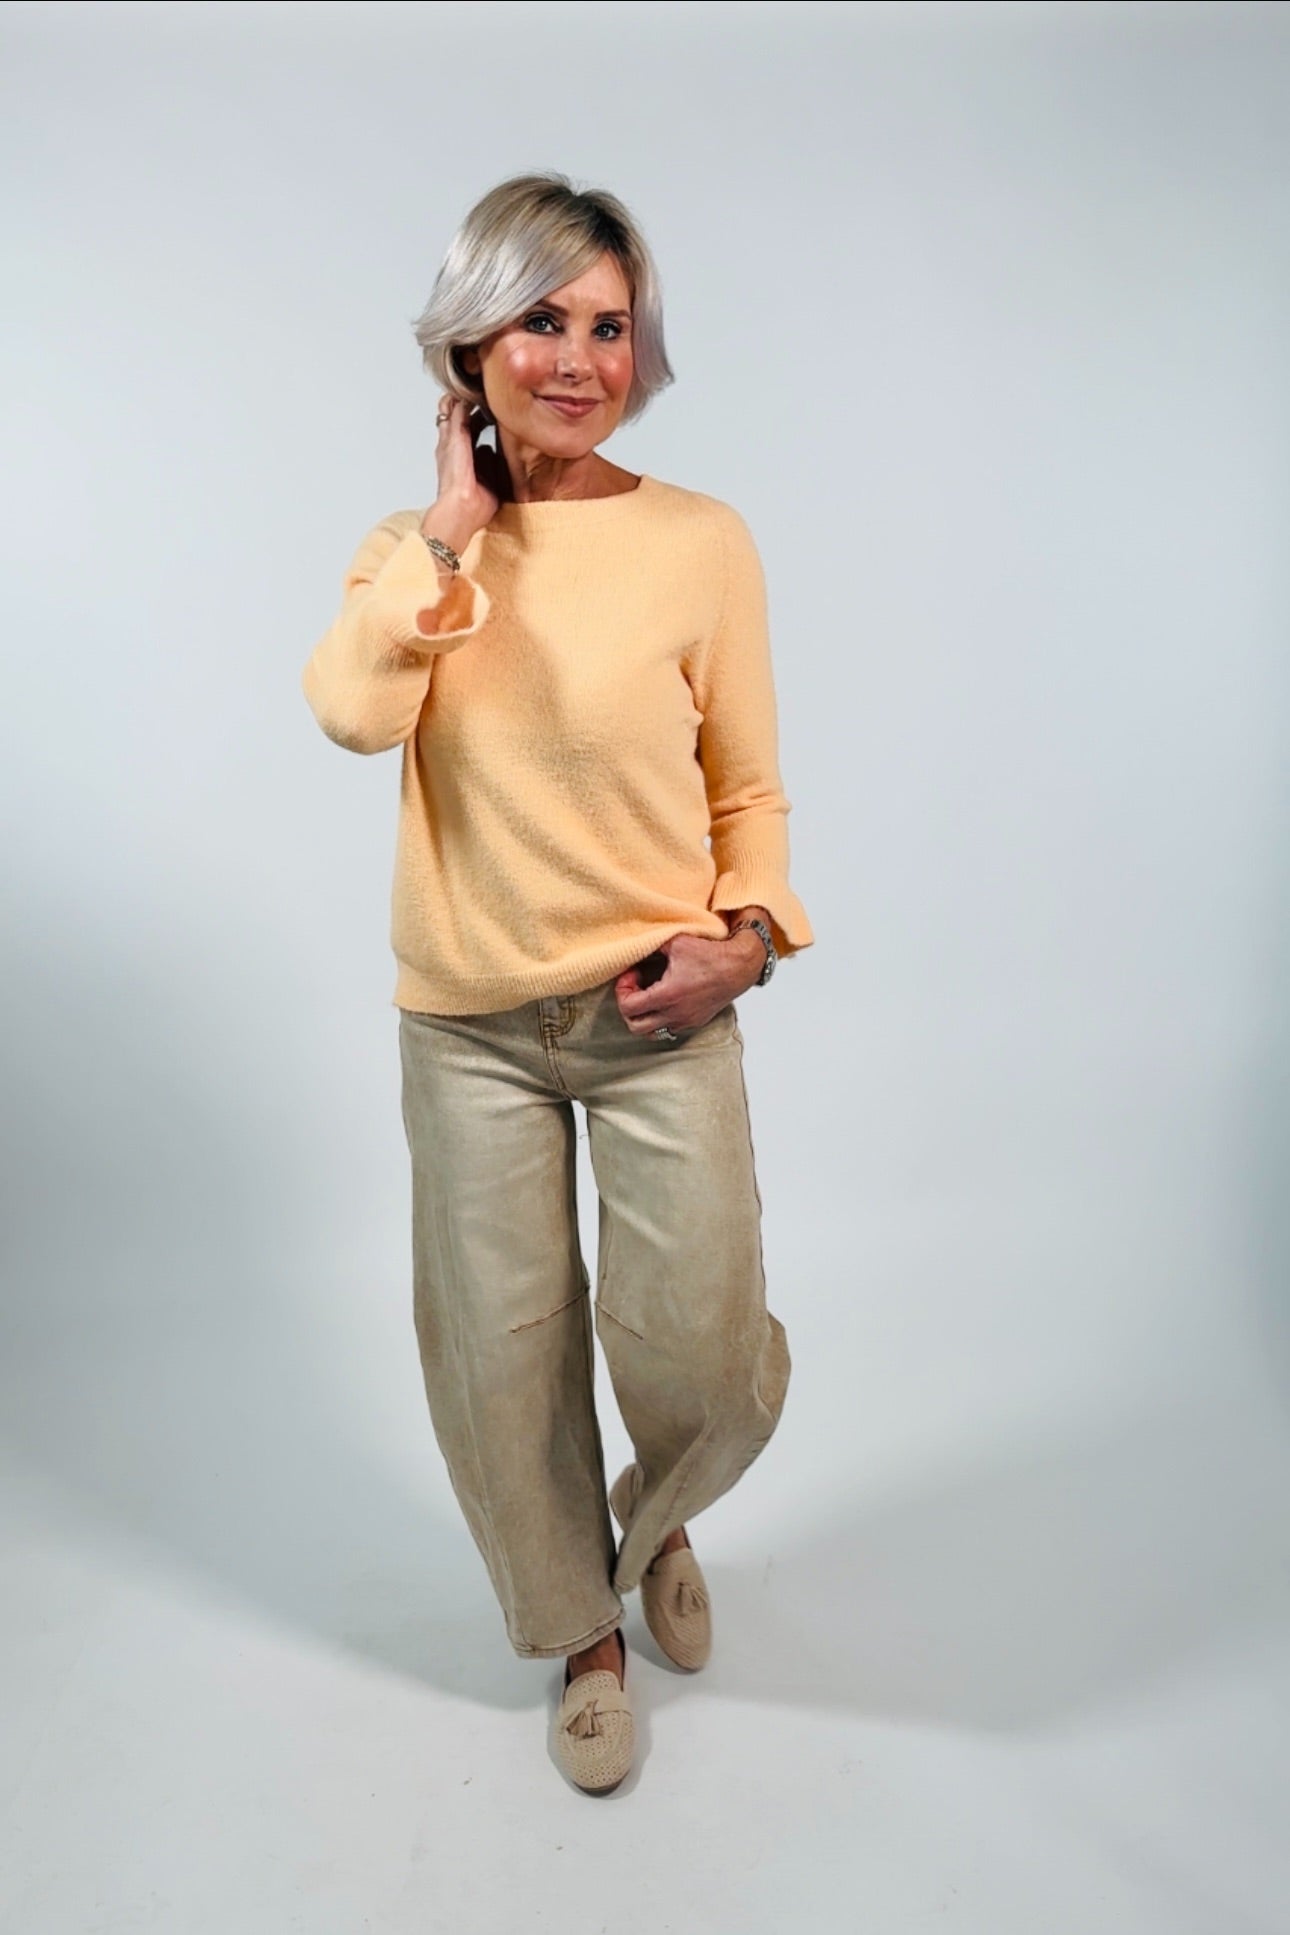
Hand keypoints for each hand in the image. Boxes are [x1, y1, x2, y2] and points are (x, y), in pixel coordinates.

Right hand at [422, 392, 505, 552]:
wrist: (459, 514)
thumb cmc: (472, 508)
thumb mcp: (488, 483)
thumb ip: (490, 466)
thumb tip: (492, 452)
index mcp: (458, 460)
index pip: (465, 434)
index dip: (472, 420)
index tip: (482, 409)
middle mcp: (450, 450)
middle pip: (454, 420)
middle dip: (460, 406)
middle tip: (471, 391)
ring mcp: (450, 445)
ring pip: (452, 414)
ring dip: (458, 401)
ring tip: (467, 387)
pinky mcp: (454, 442)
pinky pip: (457, 417)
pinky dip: (462, 405)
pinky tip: (469, 394)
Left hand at [615, 930, 766, 1036]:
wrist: (739, 967)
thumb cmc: (711, 954)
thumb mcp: (676, 942)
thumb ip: (652, 944)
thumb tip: (636, 945)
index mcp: (667, 995)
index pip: (628, 1007)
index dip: (622, 990)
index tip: (631, 974)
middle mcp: (675, 1013)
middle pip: (635, 1026)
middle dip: (628, 1006)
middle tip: (635, 988)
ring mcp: (685, 1021)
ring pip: (651, 1032)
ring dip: (643, 1016)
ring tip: (648, 996)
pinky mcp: (694, 1022)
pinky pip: (668, 1029)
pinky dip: (659, 1018)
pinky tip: (664, 999)